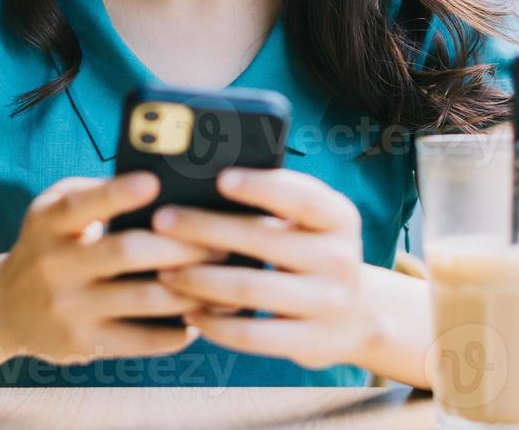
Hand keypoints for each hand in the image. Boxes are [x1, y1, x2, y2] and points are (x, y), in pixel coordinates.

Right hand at [0, 172, 222, 365]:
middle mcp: (54, 265)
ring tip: (225, 281)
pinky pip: (141, 339)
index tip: (154, 182)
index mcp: (49, 222)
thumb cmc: (50, 244)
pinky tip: (199, 318)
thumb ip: (97, 195)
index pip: (82, 205)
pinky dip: (177, 330)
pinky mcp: (83, 344)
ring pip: (143, 298)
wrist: (5, 308)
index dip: (117, 194)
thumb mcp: (55, 210)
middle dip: (182, 247)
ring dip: (192, 291)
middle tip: (223, 242)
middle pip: (127, 252)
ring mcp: (68, 308)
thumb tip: (166, 187)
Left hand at [151, 167, 377, 370]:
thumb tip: (206, 182)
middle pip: (264, 240)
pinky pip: (252, 335)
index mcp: (340, 218)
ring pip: (251, 288)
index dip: (262, 186)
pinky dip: (215, 324)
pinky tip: (190, 313)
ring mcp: (328, 302)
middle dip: (206, 228)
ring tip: (164, 271)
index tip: (219, 178)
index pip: (302, 197)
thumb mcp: (311, 226)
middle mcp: (339, 258)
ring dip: (200, 279)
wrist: (356, 317)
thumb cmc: (313, 255)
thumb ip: (276, 204)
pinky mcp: (311, 341)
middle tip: (162, 220)